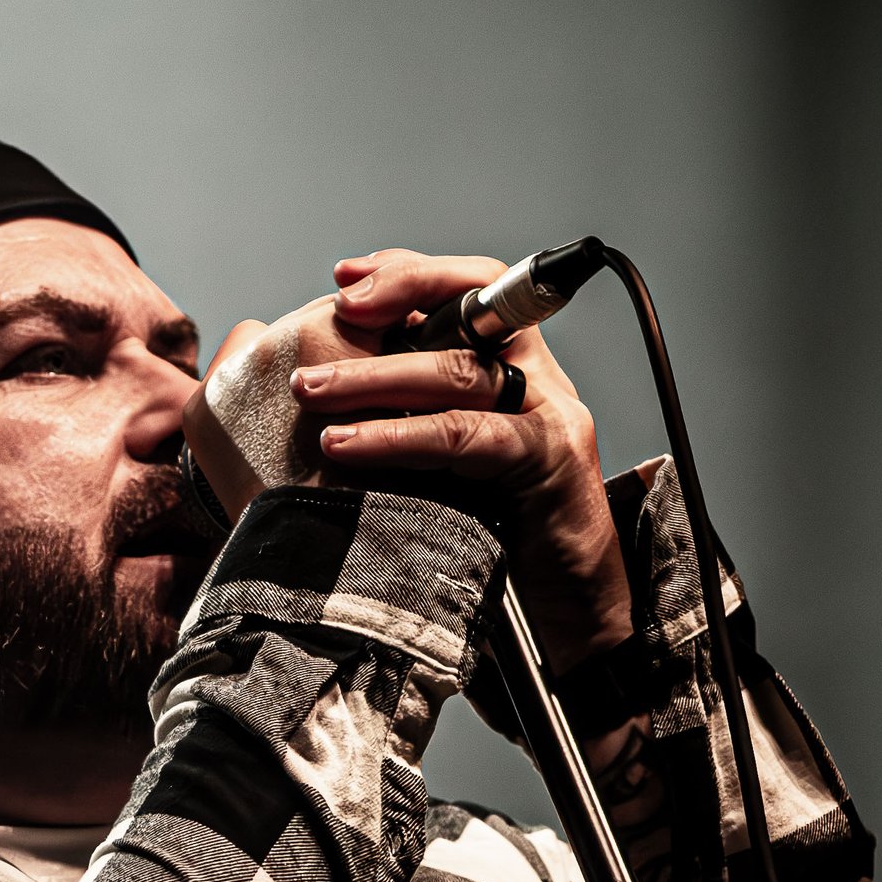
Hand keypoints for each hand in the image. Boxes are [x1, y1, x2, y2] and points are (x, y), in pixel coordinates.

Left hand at [188, 251, 630, 672]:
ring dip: (376, 377)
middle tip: (321, 319)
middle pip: (471, 304)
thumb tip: (310, 389)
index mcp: (508, 364)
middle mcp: (534, 376)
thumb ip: (396, 418)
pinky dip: (403, 437)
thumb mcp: (437, 464)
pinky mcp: (548, 461)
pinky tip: (349, 447)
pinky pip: (468, 436)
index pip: (463, 285)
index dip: (405, 273)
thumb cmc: (492, 534)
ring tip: (312, 394)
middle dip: (392, 302)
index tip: (342, 281)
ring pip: (459, 371)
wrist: (570, 608)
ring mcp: (547, 414)